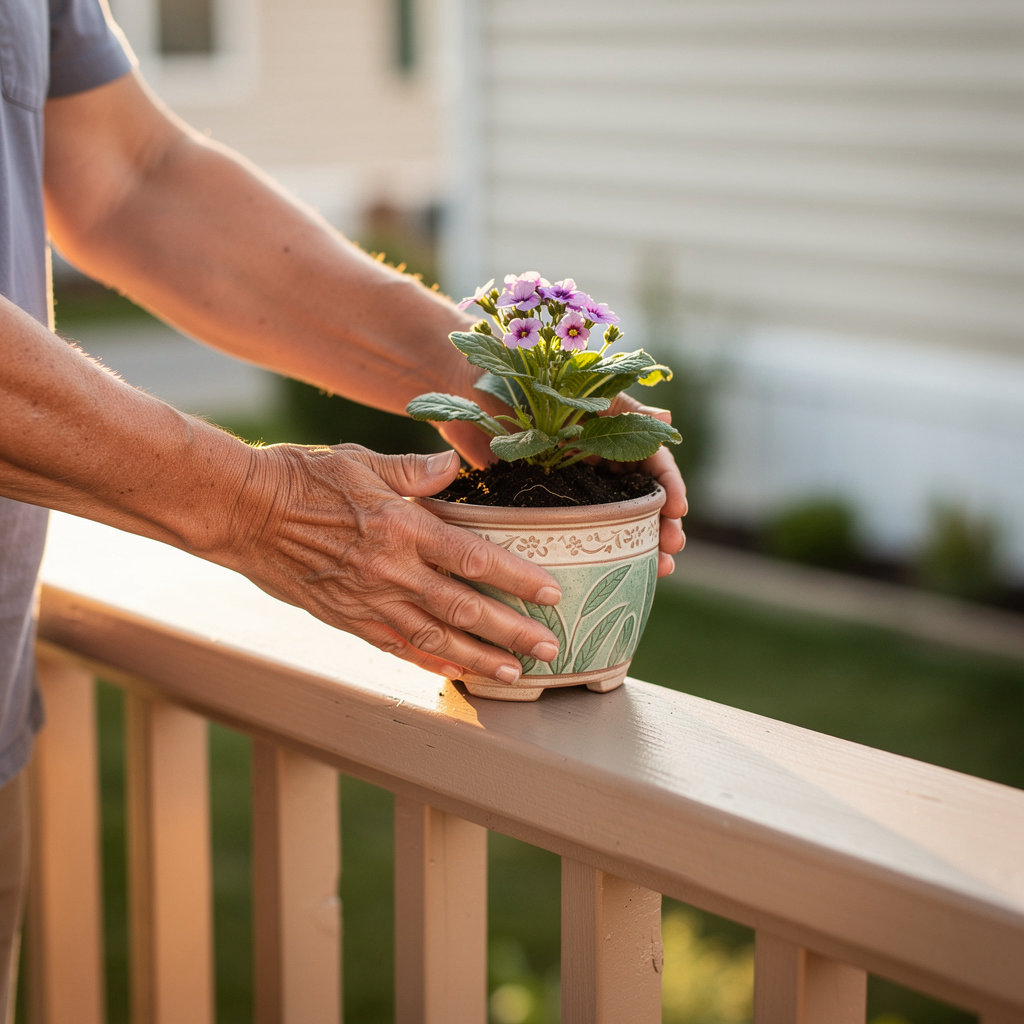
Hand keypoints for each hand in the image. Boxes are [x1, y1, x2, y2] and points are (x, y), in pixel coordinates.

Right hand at [226, 444, 561, 683]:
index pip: (475, 557)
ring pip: (436, 639)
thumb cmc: (304, 477)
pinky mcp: (348, 619)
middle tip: (550, 648)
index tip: (551, 594)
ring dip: (480, 658)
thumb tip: (454, 466)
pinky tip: (457, 673)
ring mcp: (369, 601)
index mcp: (402, 527)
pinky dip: (430, 664)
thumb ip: (413, 470)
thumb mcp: (363, 460)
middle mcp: (391, 571)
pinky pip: (396, 648)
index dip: (518, 579)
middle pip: (464, 609)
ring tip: (515, 672)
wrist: (244, 512)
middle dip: (512, 632)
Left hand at [439, 393, 686, 578]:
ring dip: (638, 545)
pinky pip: (573, 529)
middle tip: (670, 550)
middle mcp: (598, 461)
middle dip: (661, 527)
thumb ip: (621, 407)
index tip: (676, 510)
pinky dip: (593, 551)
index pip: (653, 464)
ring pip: (614, 521)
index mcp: (614, 432)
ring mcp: (572, 484)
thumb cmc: (526, 376)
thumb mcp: (580, 388)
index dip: (670, 487)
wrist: (467, 387)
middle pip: (641, 500)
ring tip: (655, 569)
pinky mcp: (542, 501)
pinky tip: (608, 572)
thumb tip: (668, 421)